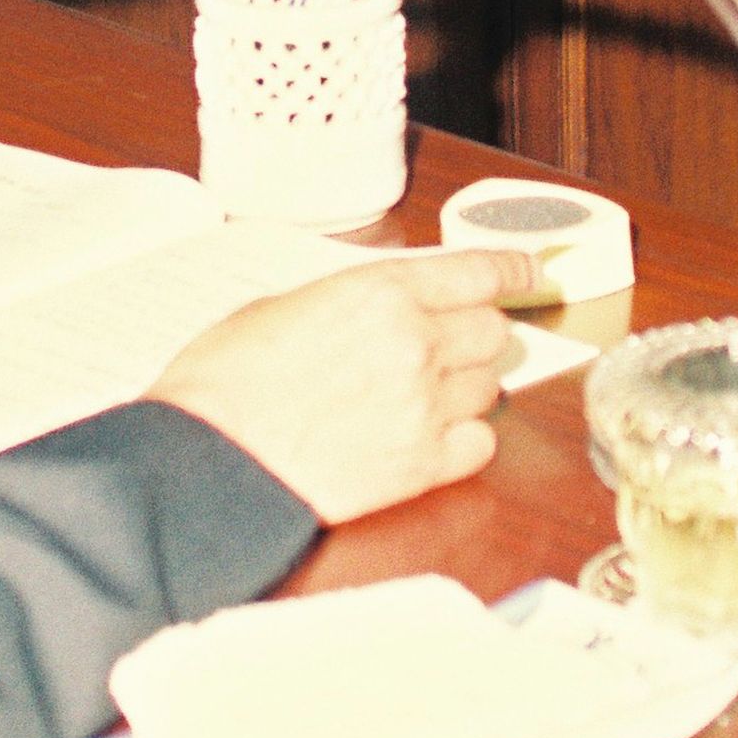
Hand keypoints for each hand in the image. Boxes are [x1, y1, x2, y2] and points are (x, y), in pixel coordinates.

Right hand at [146, 250, 523, 523]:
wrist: (209, 462)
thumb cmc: (224, 382)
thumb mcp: (284, 306)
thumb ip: (354, 302)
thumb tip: (386, 308)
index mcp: (380, 293)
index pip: (478, 272)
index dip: (510, 270)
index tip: (528, 272)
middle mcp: (416, 343)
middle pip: (493, 331)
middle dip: (473, 336)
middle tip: (443, 347)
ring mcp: (425, 407)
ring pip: (490, 386)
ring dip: (465, 387)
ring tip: (416, 396)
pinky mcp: (422, 466)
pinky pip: (481, 443)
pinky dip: (464, 438)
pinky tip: (426, 436)